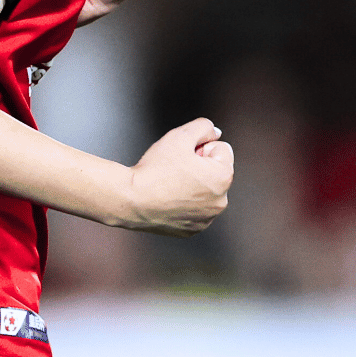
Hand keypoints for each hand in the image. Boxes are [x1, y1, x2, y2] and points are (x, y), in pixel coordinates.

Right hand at [123, 117, 232, 236]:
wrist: (131, 200)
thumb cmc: (155, 170)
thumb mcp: (179, 136)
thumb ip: (203, 126)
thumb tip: (215, 132)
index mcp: (223, 177)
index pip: (221, 149)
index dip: (200, 146)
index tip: (183, 155)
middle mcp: (221, 201)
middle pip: (215, 172)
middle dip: (200, 166)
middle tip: (175, 168)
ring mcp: (207, 219)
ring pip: (205, 192)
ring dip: (193, 185)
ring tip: (169, 184)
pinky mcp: (193, 230)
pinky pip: (194, 210)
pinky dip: (184, 203)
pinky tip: (167, 199)